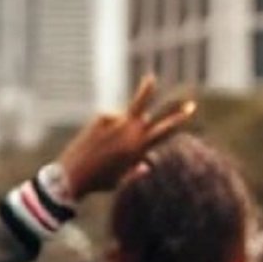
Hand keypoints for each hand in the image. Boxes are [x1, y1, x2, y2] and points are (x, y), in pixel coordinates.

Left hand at [58, 75, 196, 198]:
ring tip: (151, 79)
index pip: (164, 132)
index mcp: (138, 149)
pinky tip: (94, 140)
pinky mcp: (103, 117)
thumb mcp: (119, 180)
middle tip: (189, 102)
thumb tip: (148, 165)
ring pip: (136, 104)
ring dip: (146, 90)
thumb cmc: (97, 182)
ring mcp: (118, 123)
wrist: (72, 176)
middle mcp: (132, 134)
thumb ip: (134, 171)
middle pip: (158, 117)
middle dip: (175, 110)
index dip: (178, 120)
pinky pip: (110, 121)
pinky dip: (105, 129)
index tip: (190, 109)